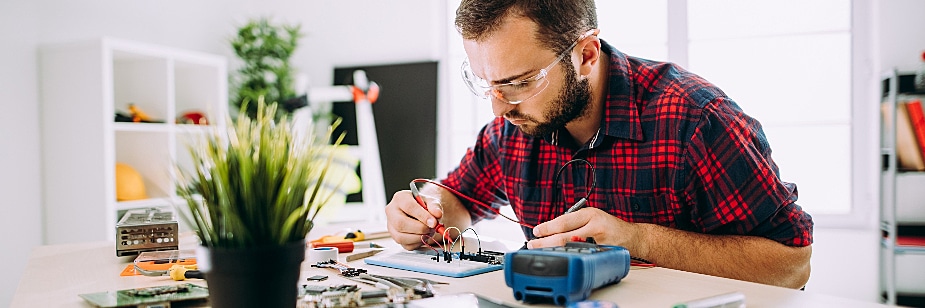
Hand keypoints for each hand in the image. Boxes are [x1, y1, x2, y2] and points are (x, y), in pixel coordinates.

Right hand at [385, 190, 443, 249]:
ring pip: (401, 237)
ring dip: (419, 237)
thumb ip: (435, 206)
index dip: (422, 216)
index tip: (434, 222)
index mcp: (400, 198)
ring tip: (429, 232)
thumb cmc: (423, 205)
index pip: (409, 207)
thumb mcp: (431, 201)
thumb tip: (437, 214)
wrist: (419, 211)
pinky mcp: (395, 237)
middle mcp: (391, 211)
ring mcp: (391, 226)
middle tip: (432, 228)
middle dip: (420, 229)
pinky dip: (418, 243)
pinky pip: (406, 245)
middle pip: (401, 223)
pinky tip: (424, 236)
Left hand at [527, 207, 641, 251]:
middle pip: (564, 236)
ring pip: (570, 248)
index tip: (536, 231)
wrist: (633, 237)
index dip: (547, 227)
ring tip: (543, 252)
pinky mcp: (602, 255)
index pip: (564, 221)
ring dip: (554, 251)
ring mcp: (599, 242)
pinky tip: (561, 259)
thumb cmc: (609, 227)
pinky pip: (581, 257)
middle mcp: (595, 226)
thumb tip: (549, 230)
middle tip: (533, 244)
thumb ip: (574, 222)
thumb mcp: (592, 217)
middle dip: (545, 242)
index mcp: (590, 214)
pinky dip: (568, 258)